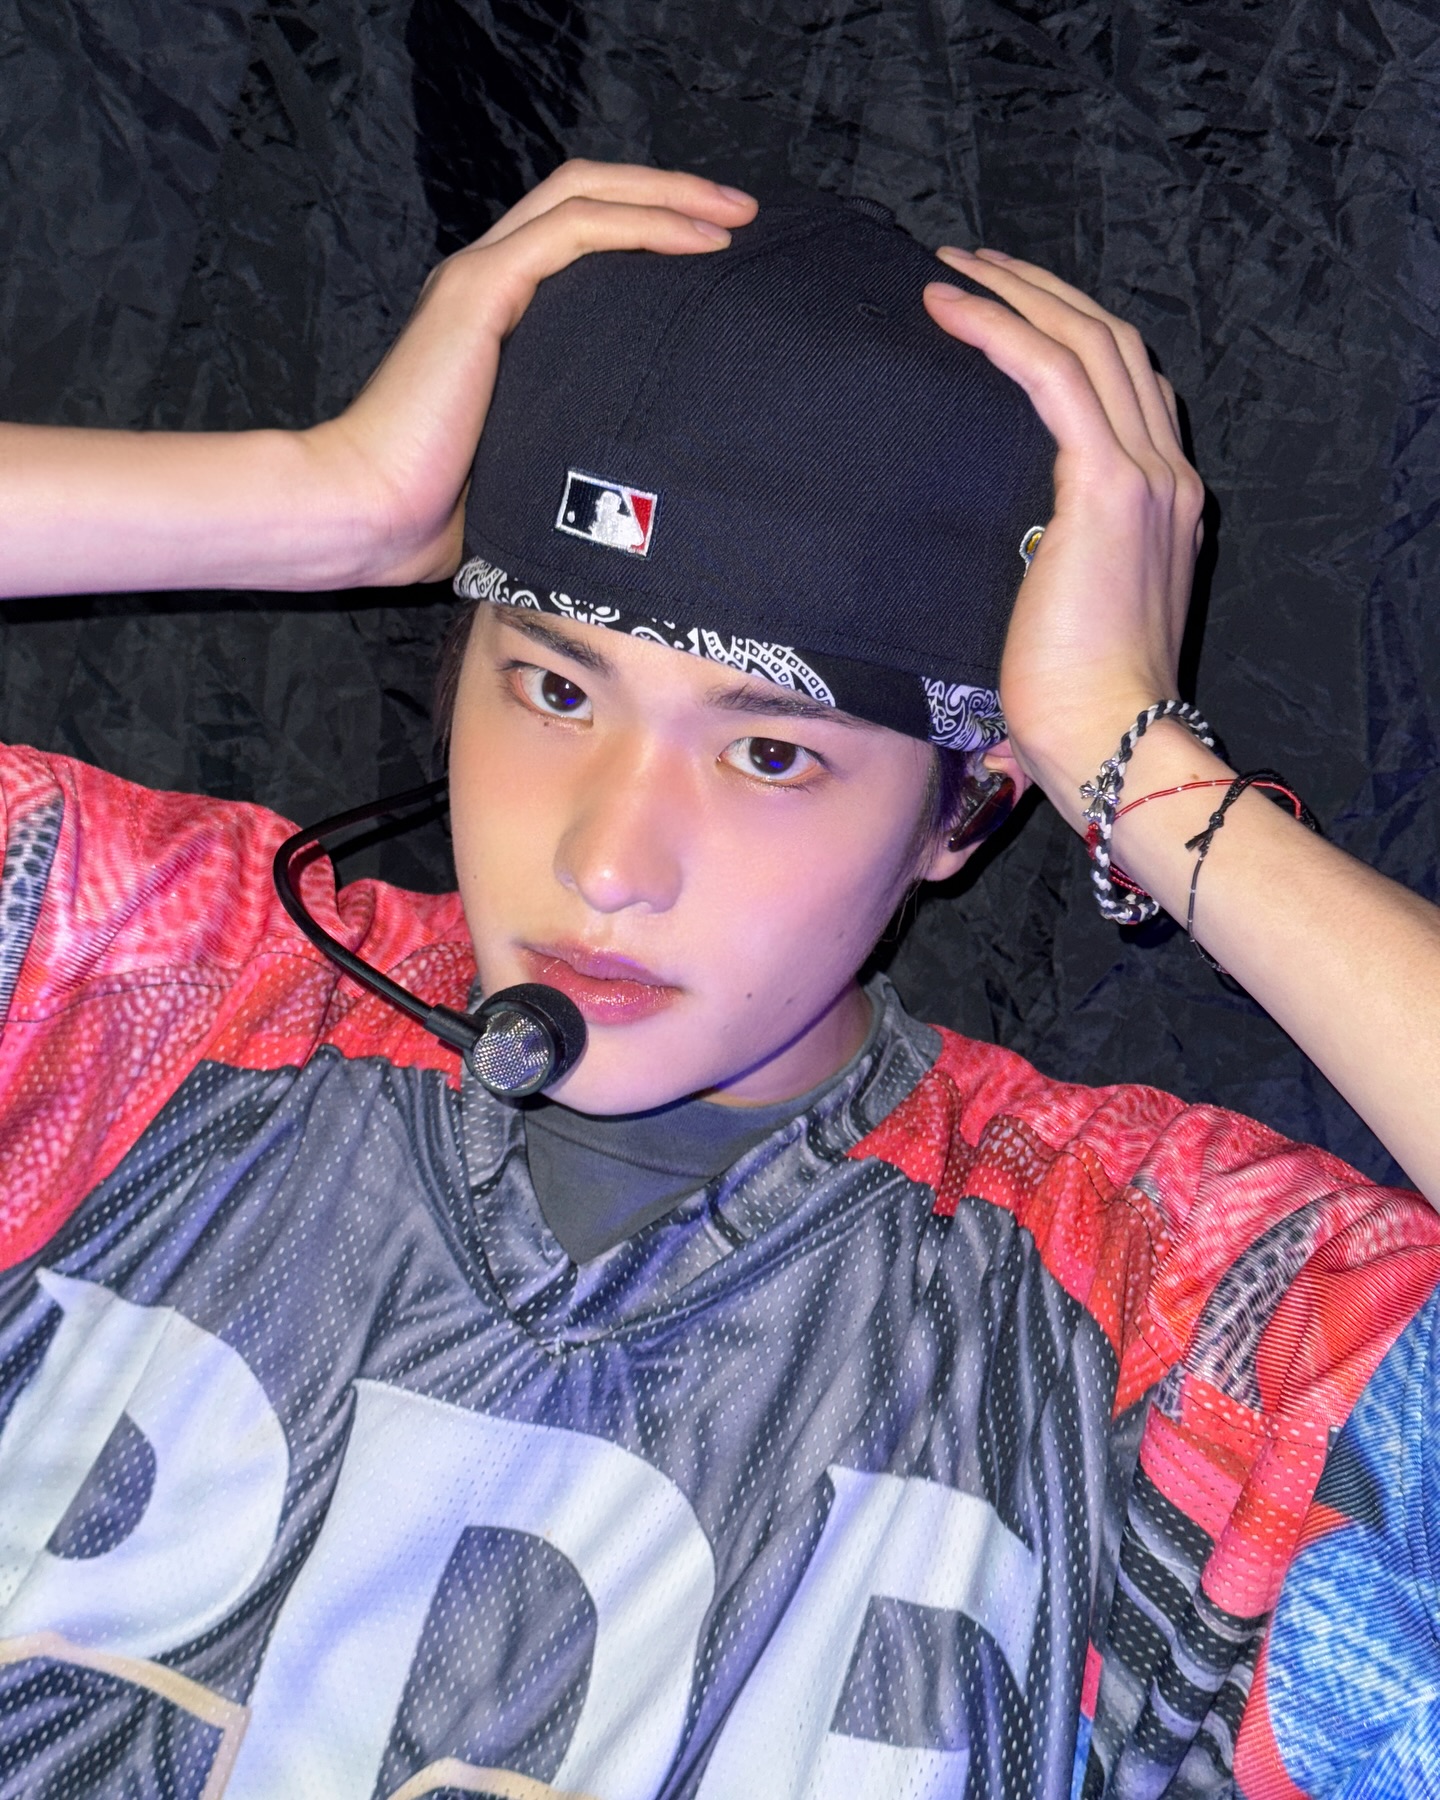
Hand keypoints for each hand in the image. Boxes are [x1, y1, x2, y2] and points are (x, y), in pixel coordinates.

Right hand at [317, 161, 756, 584]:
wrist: (370, 515)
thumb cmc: (440, 514)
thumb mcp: (534, 462)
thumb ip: (576, 436)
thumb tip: (649, 474)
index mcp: (495, 313)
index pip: (578, 235)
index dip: (649, 225)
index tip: (719, 251)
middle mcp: (486, 278)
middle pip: (588, 193)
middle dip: (671, 191)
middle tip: (744, 213)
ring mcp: (481, 275)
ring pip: (586, 193)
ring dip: (669, 194)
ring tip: (737, 215)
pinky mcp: (481, 290)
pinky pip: (577, 229)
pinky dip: (642, 223)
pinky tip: (698, 241)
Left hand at [922, 249, 1203, 828]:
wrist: (1112, 737)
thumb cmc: (1076, 702)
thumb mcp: (1067, 612)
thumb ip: (1056, 561)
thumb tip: (1006, 555)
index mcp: (1165, 502)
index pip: (1126, 387)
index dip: (1067, 335)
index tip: (1004, 312)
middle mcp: (1169, 475)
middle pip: (1113, 343)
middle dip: (1041, 292)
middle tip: (972, 265)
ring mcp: (1147, 476)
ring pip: (1088, 341)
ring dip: (1017, 294)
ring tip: (953, 270)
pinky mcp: (1109, 487)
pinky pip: (1054, 376)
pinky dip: (1001, 331)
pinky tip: (952, 310)